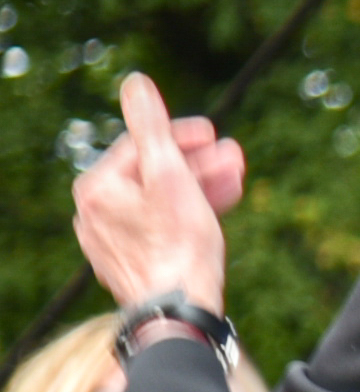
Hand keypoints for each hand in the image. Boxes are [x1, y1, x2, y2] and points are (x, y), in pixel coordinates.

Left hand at [72, 74, 238, 312]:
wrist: (179, 308)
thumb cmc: (178, 243)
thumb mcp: (170, 174)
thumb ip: (151, 126)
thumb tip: (135, 82)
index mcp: (96, 187)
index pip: (141, 146)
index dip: (183, 136)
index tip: (217, 135)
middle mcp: (92, 212)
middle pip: (151, 174)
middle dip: (197, 163)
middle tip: (235, 158)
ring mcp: (108, 241)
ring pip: (156, 201)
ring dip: (197, 186)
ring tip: (235, 181)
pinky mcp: (127, 263)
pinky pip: (155, 226)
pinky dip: (184, 214)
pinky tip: (214, 211)